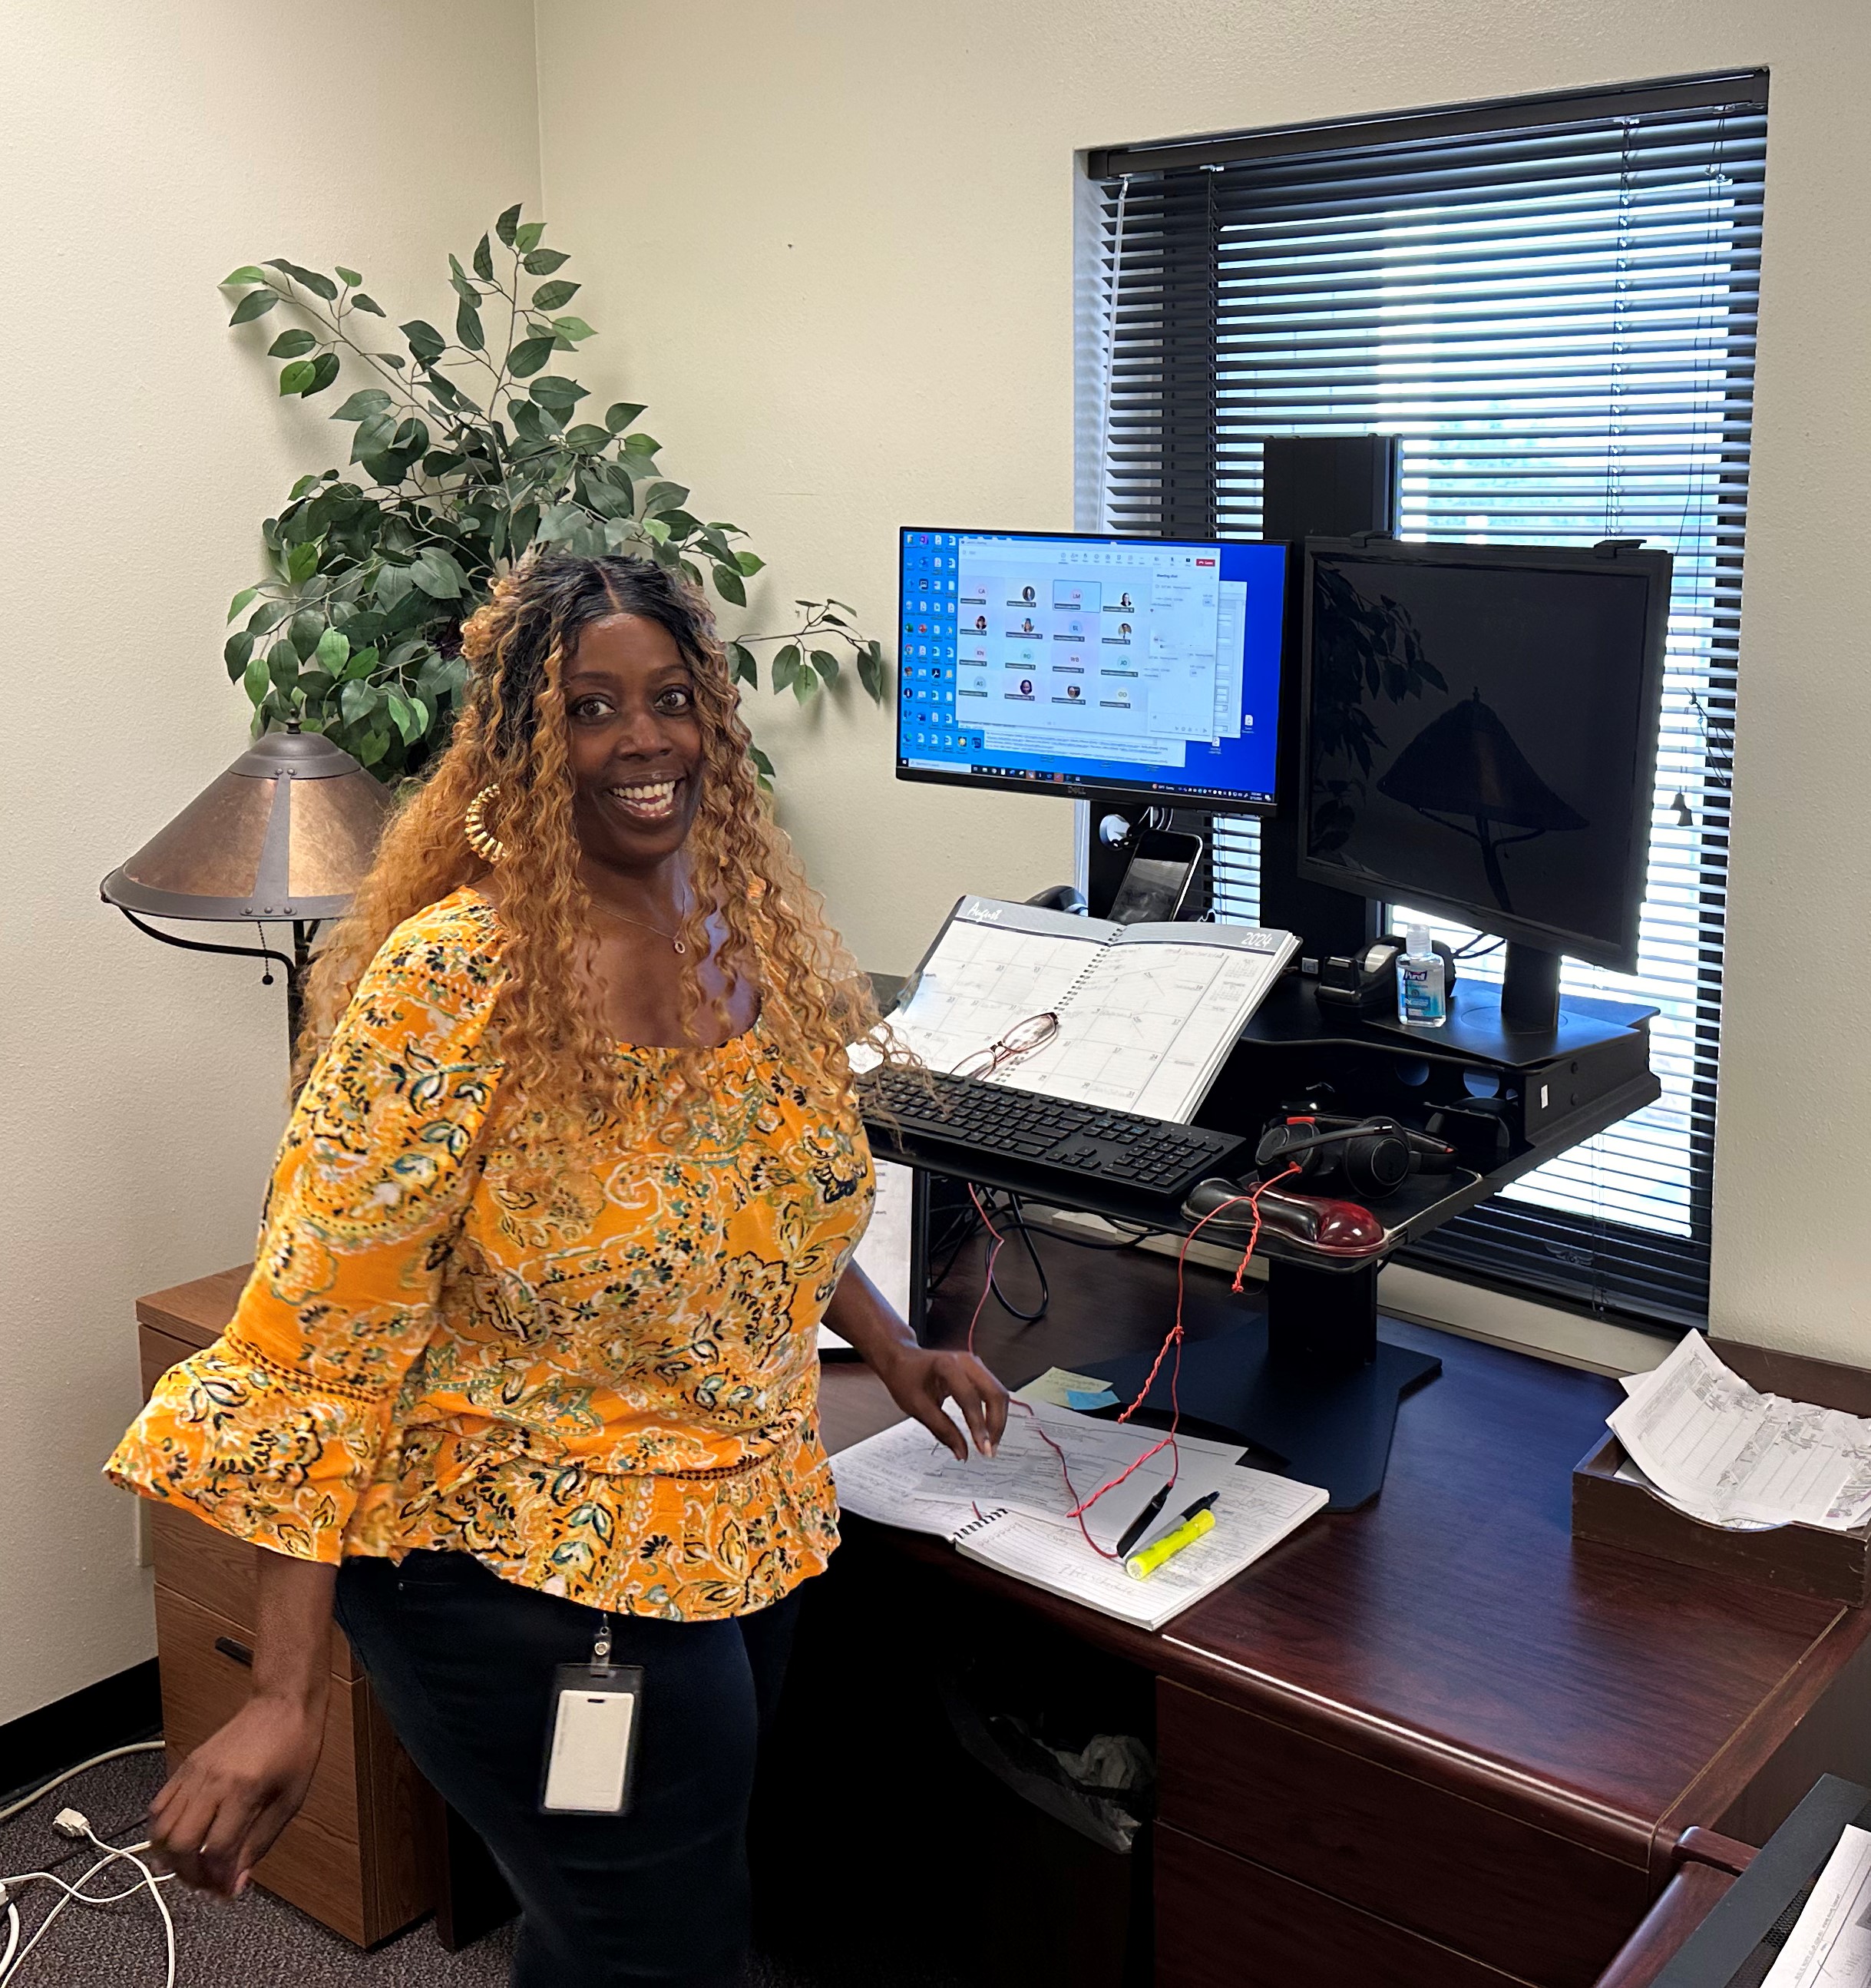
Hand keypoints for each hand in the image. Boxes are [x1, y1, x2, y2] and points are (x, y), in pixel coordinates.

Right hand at [147, 1694, 324, 1897]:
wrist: (283, 1705)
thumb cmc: (294, 1748)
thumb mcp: (290, 1801)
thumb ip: (260, 1844)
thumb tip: (236, 1881)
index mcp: (243, 1790)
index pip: (216, 1851)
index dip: (218, 1880)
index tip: (226, 1891)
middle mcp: (212, 1782)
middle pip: (180, 1845)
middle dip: (189, 1875)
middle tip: (207, 1882)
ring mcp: (194, 1773)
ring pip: (160, 1829)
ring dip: (171, 1857)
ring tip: (193, 1865)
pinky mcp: (185, 1766)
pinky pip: (158, 1806)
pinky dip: (162, 1832)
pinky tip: (181, 1839)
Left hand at [874, 1343, 1009, 1460]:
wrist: (901, 1359)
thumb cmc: (905, 1377)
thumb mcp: (917, 1407)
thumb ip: (942, 1430)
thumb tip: (961, 1452)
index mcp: (947, 1365)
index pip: (970, 1398)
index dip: (978, 1425)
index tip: (981, 1448)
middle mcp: (966, 1361)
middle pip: (995, 1393)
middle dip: (996, 1424)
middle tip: (989, 1449)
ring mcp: (974, 1365)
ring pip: (999, 1393)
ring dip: (998, 1420)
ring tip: (990, 1443)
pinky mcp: (977, 1372)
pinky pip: (993, 1392)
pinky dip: (994, 1412)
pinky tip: (988, 1430)